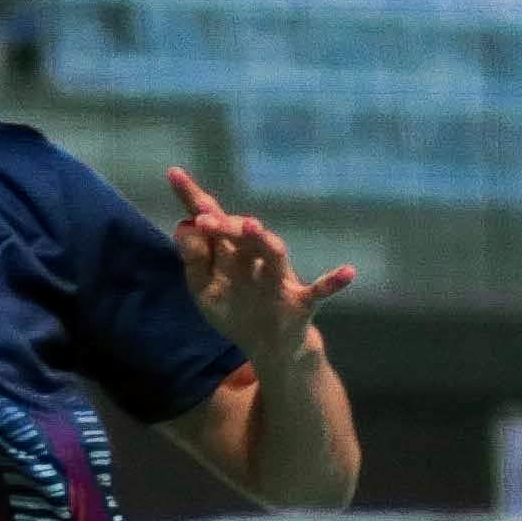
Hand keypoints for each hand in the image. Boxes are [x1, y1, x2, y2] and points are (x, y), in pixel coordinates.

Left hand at [167, 168, 354, 361]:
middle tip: (203, 219)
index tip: (173, 173)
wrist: (270, 347)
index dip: (193, 199)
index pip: (211, 221)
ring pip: (273, 254)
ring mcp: (279, 279)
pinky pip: (320, 290)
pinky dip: (334, 282)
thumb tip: (184, 225)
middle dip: (223, 225)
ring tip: (252, 227)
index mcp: (229, 254)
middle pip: (240, 236)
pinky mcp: (301, 301)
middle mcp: (255, 259)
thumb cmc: (236, 311)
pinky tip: (348, 272)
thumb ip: (194, 260)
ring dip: (264, 240)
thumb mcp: (205, 290)